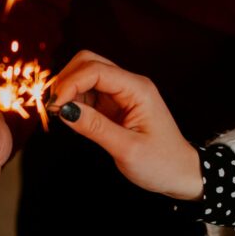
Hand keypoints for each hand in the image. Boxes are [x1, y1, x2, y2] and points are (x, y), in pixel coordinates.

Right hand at [48, 51, 201, 200]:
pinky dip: (74, 100)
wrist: (180, 173)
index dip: (70, 83)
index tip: (55, 106)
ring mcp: (122, 93)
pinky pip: (88, 92)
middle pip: (88, 62)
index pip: (95, 70)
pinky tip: (71, 117)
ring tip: (60, 114)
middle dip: (66, 80)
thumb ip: (95, 127)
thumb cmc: (161, 163)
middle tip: (54, 107)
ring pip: (85, 74)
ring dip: (68, 89)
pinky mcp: (114, 104)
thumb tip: (64, 110)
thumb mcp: (127, 149)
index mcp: (138, 89)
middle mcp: (130, 85)